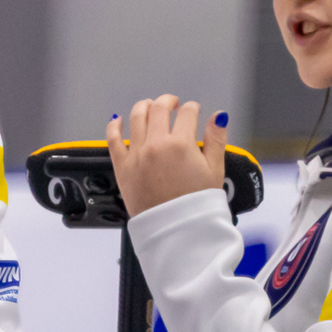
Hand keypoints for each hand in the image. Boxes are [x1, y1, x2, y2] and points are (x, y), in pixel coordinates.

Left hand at [106, 96, 228, 217]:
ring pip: (137, 116)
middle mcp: (156, 145)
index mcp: (181, 144)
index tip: (194, 110)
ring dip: (145, 106)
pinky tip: (118, 120)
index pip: (188, 113)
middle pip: (160, 108)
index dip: (193, 108)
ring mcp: (137, 154)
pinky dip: (114, 125)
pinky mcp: (122, 167)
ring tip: (150, 106)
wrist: (175, 230)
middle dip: (168, 101)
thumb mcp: (214, 171)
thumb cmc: (196, 204)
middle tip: (173, 103)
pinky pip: (113, 139)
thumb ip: (216, 140)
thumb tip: (218, 116)